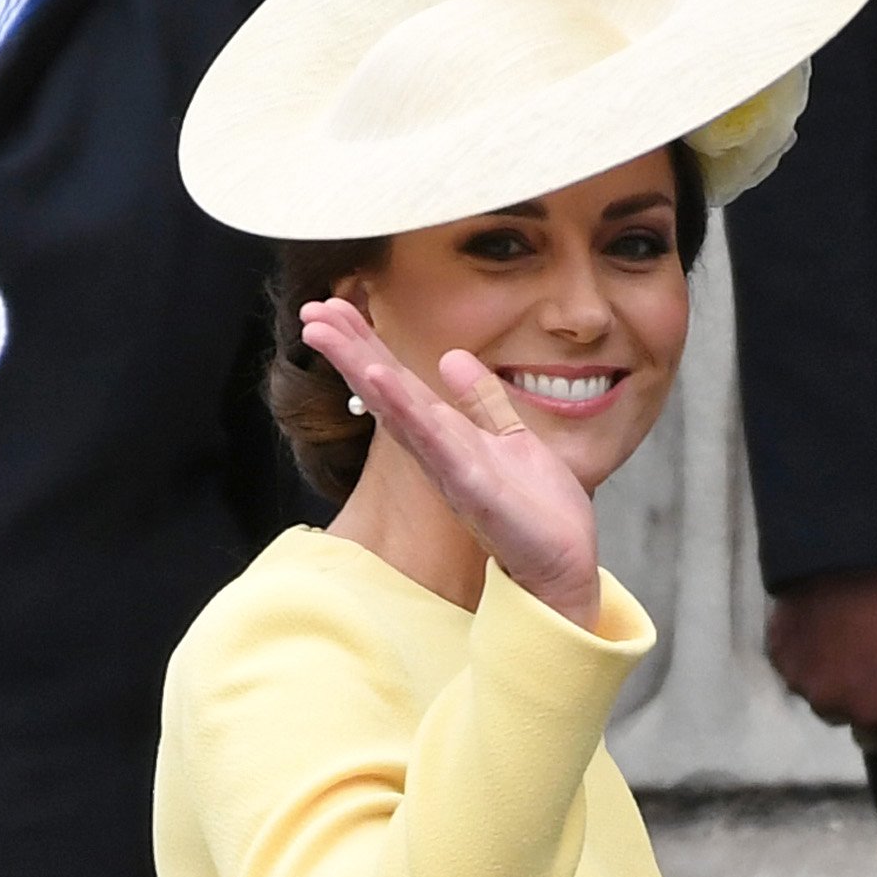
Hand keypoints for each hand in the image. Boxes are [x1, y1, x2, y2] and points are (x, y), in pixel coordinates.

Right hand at [301, 298, 602, 628]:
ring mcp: (452, 470)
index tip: (334, 308)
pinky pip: (435, 445)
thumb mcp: (514, 441)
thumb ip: (485, 403)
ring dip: (365, 371)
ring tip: (329, 334)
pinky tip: (383, 381)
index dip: (368, 346)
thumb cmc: (540, 514)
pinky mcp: (474, 489)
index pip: (401, 383)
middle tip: (310, 310)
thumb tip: (453, 357)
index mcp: (448, 438)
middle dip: (350, 350)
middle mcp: (440, 452)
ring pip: (400, 412)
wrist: (566, 568)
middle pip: (388, 392)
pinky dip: (408, 413)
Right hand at [767, 568, 876, 767]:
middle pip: (841, 714)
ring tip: (842, 636)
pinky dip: (805, 655)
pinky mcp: (775, 653)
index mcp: (864, 709)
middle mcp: (826, 705)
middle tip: (866, 653)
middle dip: (852, 694)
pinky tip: (820, 627)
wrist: (844, 560)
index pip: (873, 738)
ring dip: (826, 675)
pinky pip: (793, 668)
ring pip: (815, 691)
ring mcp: (796, 680)